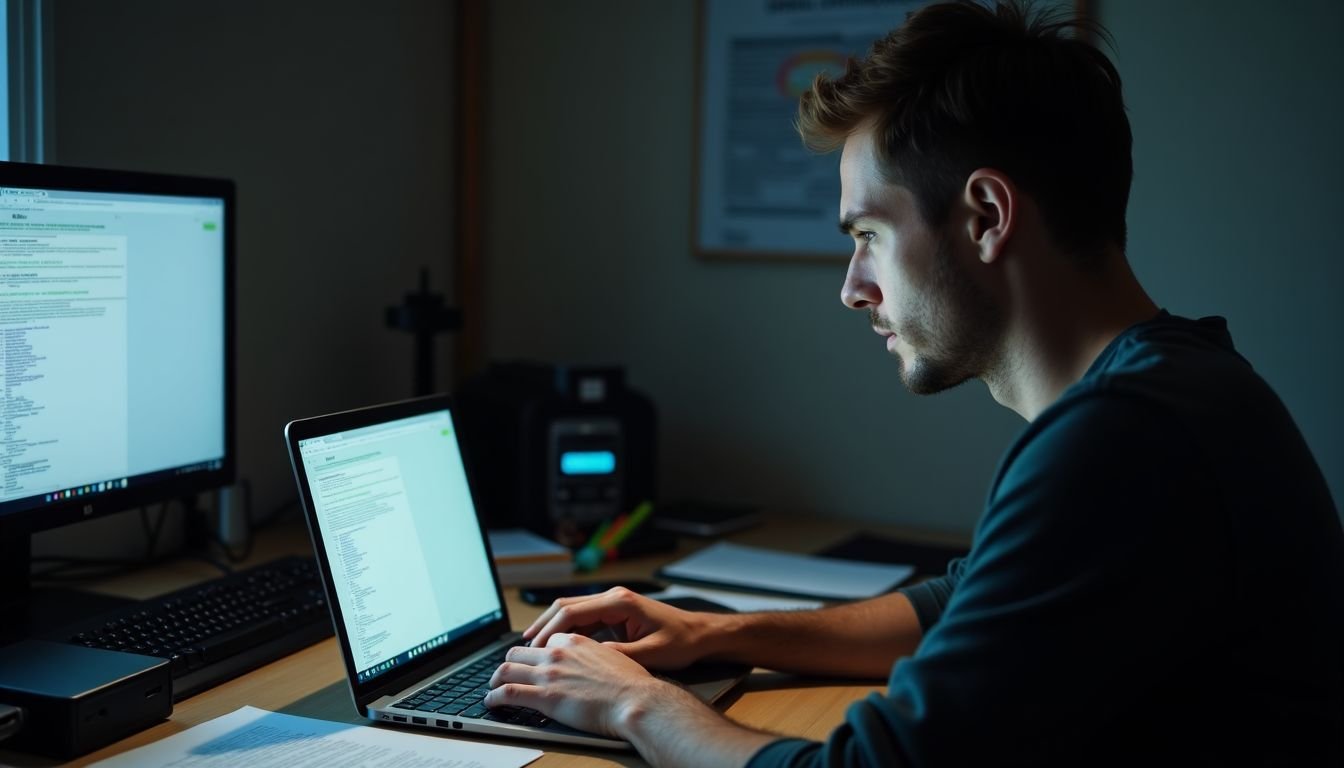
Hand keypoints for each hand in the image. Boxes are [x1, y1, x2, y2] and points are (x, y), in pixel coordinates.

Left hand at [486, 632, 670, 737]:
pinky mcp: (544, 695)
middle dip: (510, 662)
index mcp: (576, 641)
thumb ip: (598, 653)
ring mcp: (549, 673)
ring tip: (491, 688)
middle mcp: (558, 652)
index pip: (546, 639)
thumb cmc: (634, 685)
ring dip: (494, 678)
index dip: (538, 650)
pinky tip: (491, 702)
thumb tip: (592, 660)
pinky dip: (493, 697)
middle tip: (506, 673)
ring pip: (506, 668)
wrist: (637, 701)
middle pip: (519, 650)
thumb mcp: (617, 656)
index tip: (535, 661)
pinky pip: (507, 693)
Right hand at [523, 587, 718, 669]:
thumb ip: (620, 657)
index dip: (550, 631)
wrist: (700, 634)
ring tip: (533, 647)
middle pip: (566, 606)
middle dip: (543, 625)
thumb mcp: (651, 654)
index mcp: (619, 602)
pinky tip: (556, 647)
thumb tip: (589, 661)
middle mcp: (613, 598)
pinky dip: (567, 632)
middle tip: (524, 646)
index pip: (573, 612)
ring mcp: (613, 603)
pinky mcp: (615, 613)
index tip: (535, 648)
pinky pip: (583, 619)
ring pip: (572, 611)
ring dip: (552, 628)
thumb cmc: (681, 642)